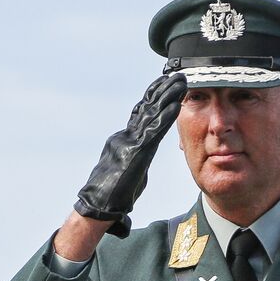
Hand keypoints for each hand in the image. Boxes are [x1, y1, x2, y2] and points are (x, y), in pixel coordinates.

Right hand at [73, 72, 186, 236]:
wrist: (98, 205)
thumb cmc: (112, 195)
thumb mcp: (128, 171)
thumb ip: (135, 158)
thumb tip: (141, 154)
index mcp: (123, 140)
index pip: (140, 114)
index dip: (153, 97)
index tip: (164, 82)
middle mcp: (125, 136)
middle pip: (146, 108)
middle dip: (162, 90)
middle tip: (178, 74)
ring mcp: (129, 142)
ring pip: (151, 115)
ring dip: (168, 96)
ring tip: (181, 82)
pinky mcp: (135, 152)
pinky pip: (153, 131)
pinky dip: (165, 117)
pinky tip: (176, 105)